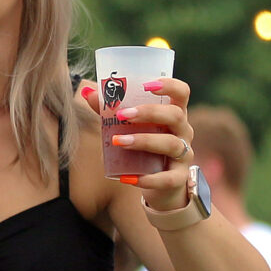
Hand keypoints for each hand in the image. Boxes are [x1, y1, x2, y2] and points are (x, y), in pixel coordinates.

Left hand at [78, 74, 195, 201]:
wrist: (158, 185)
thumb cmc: (143, 149)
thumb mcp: (129, 128)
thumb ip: (110, 110)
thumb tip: (87, 92)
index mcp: (173, 113)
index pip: (181, 92)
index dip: (169, 85)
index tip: (148, 85)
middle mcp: (183, 132)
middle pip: (175, 115)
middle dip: (148, 113)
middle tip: (122, 115)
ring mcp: (184, 155)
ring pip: (171, 144)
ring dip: (144, 141)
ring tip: (118, 141)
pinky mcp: (179, 178)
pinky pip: (167, 178)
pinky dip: (148, 179)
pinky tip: (127, 178)